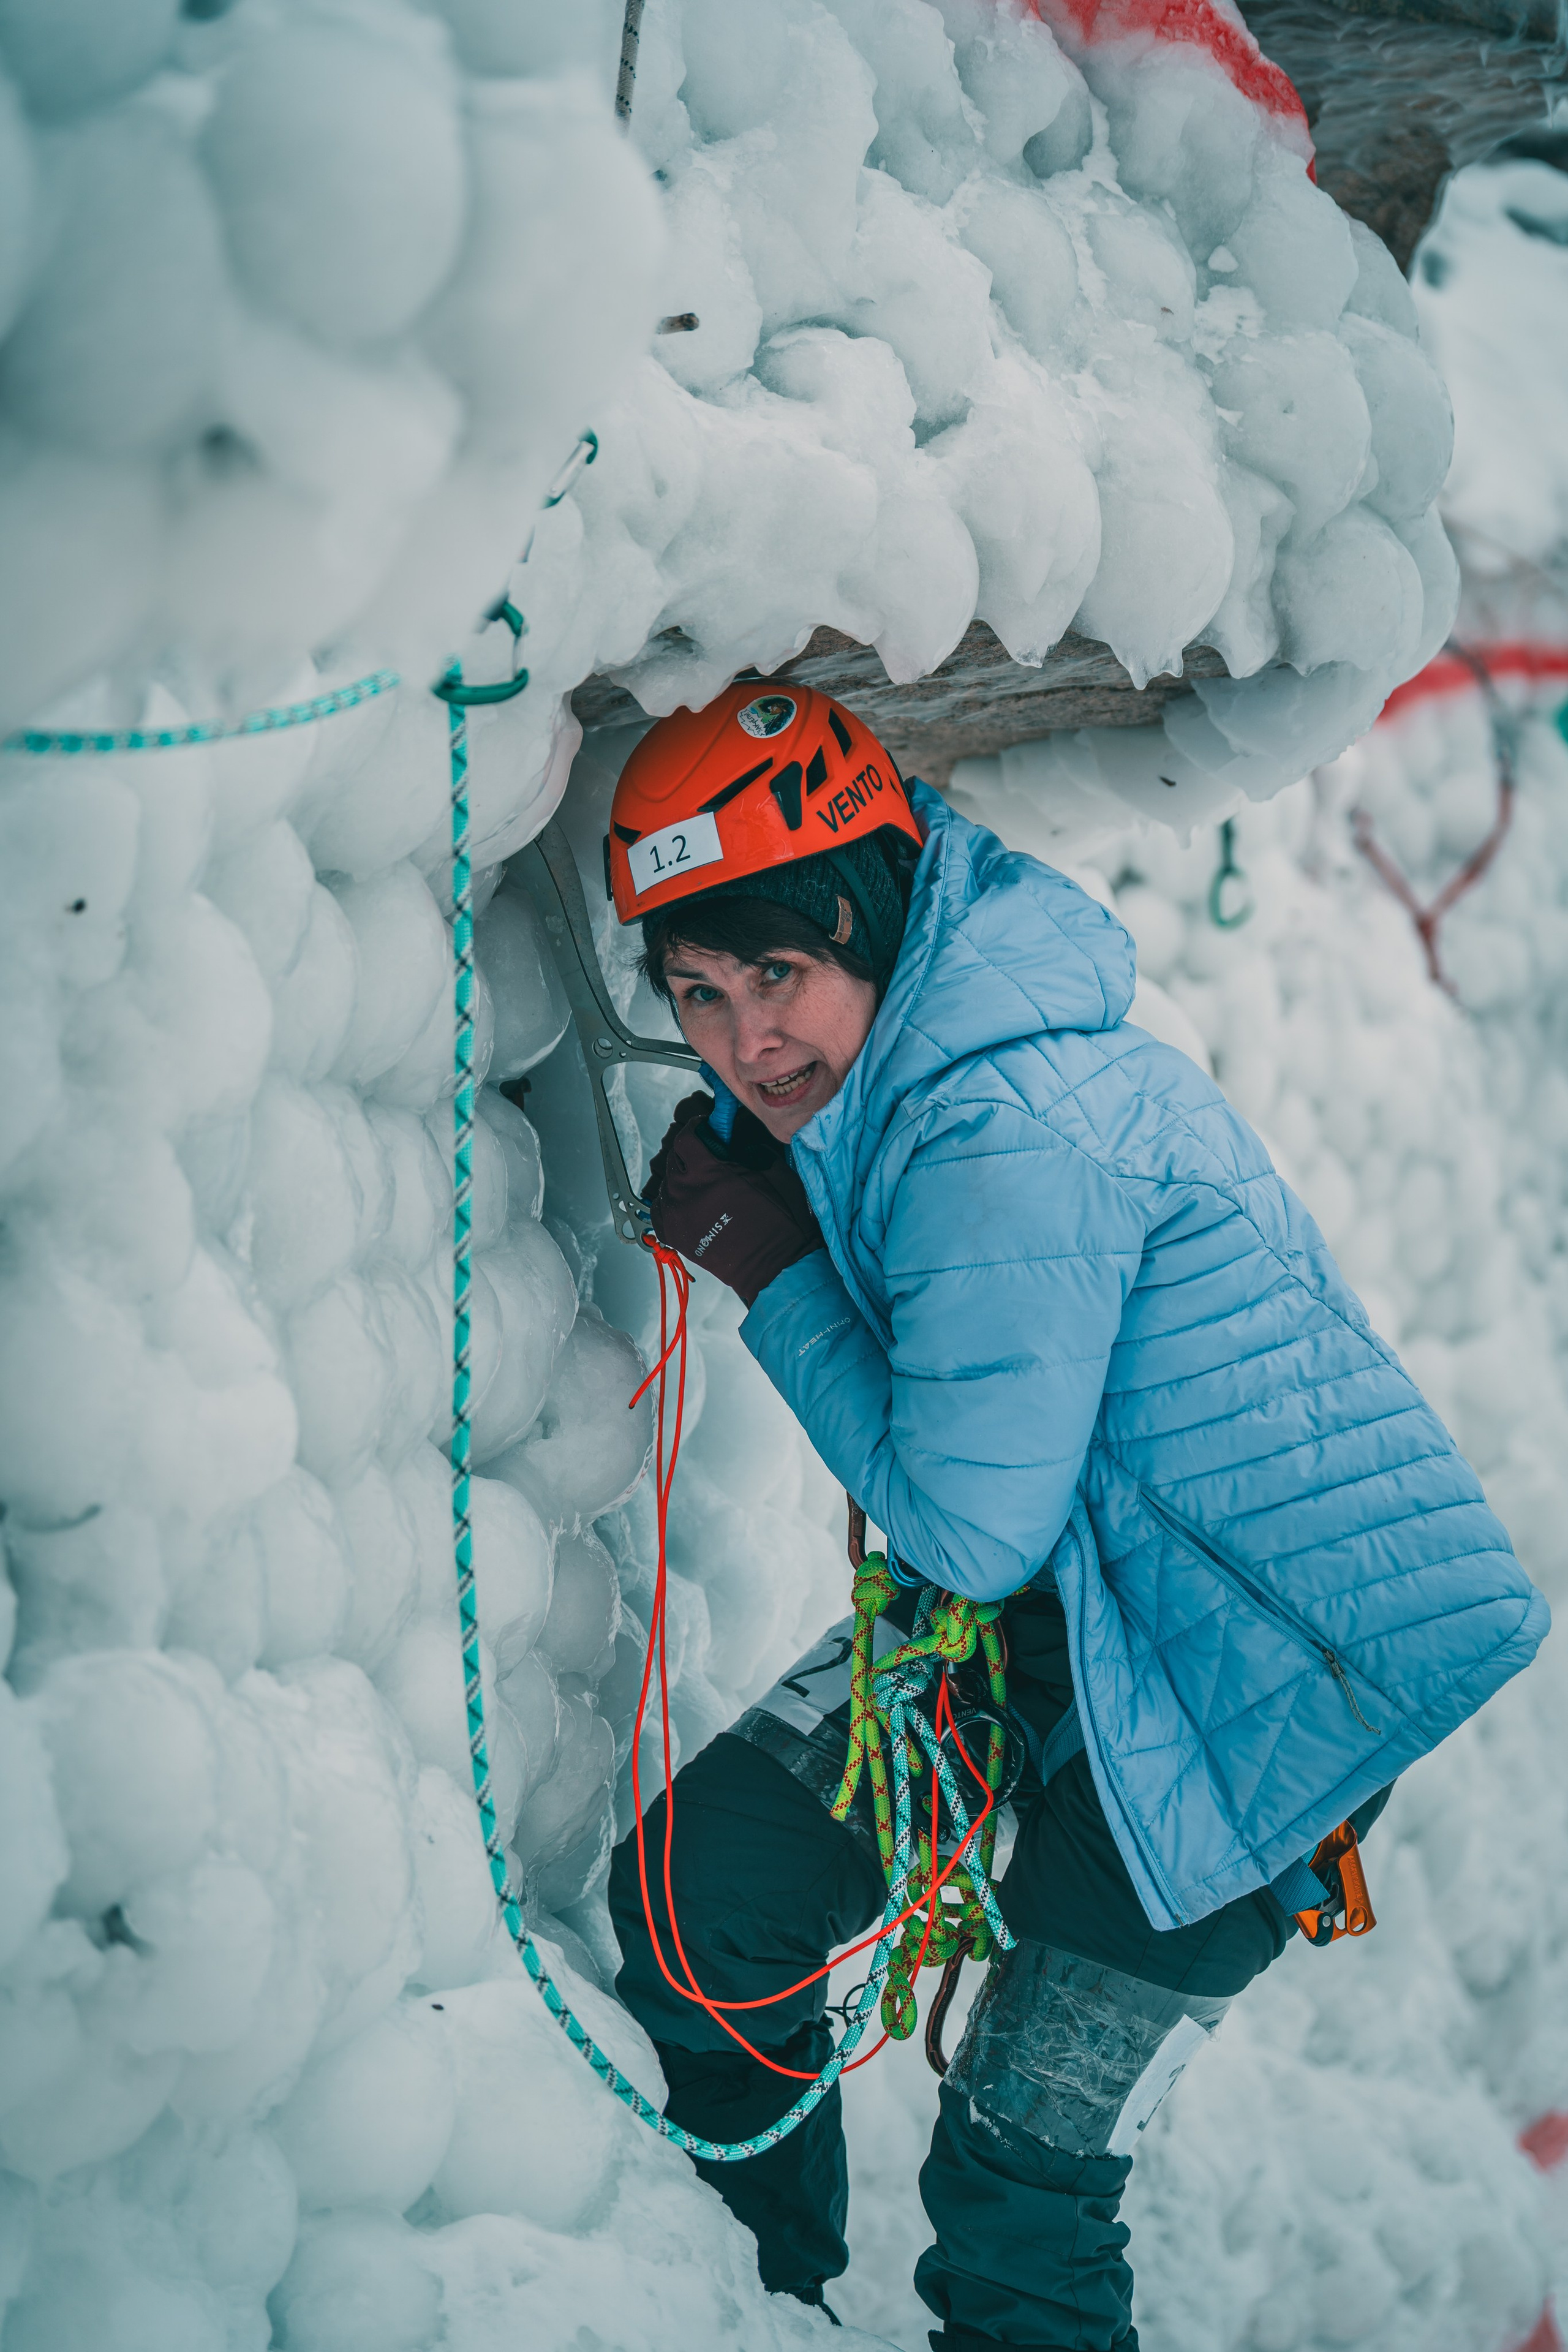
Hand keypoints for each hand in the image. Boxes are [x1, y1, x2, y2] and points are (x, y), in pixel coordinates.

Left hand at [645, 1102, 822, 1305]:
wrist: (775, 1266)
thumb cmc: (780, 1224)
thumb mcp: (775, 1173)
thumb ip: (753, 1150)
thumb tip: (739, 1140)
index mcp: (709, 1173)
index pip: (686, 1138)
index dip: (694, 1128)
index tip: (702, 1128)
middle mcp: (686, 1192)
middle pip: (672, 1158)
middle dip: (687, 1151)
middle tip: (703, 1153)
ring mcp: (677, 1216)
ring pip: (664, 1183)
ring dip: (678, 1177)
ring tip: (697, 1180)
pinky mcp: (675, 1236)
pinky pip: (658, 1210)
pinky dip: (668, 1202)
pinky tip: (684, 1201)